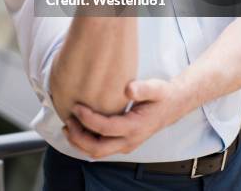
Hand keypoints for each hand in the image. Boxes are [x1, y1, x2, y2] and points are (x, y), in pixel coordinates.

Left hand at [63, 78, 188, 158]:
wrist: (172, 107)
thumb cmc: (162, 96)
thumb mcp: (156, 88)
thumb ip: (143, 88)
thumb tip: (128, 89)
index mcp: (135, 127)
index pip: (106, 129)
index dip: (88, 119)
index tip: (76, 106)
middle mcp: (129, 140)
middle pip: (98, 148)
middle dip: (78, 137)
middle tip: (67, 120)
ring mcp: (126, 144)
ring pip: (97, 153)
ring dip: (80, 143)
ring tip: (68, 126)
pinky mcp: (123, 143)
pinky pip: (101, 149)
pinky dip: (86, 143)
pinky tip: (78, 129)